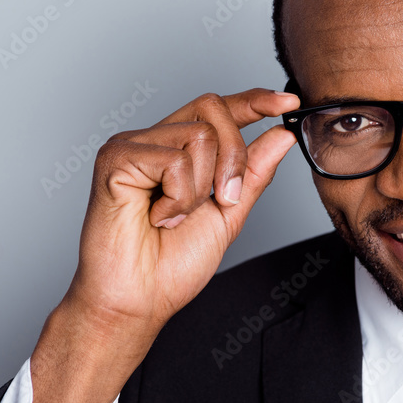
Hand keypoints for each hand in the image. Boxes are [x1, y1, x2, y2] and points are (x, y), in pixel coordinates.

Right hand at [27, 88, 299, 402]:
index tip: (287, 101)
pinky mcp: (115, 158)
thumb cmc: (171, 265)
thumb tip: (281, 135)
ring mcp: (131, 146)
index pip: (218, 110)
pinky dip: (177, 197)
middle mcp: (153, 140)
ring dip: (200, 189)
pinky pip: (173, 159)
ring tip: (173, 218)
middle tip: (222, 202)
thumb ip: (252, 173)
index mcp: (177, 150)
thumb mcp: (229, 214)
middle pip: (212, 110)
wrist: (138, 301)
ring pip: (198, 135)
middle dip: (234, 157)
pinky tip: (156, 218)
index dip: (254, 101)